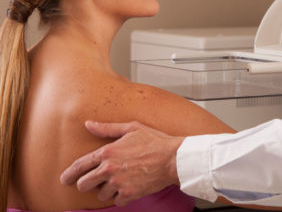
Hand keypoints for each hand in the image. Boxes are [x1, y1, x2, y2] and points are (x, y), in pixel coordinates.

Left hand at [60, 120, 183, 205]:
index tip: (65, 179)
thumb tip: (89, 124)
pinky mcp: (128, 194)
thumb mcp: (131, 128)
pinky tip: (129, 187)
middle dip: (87, 184)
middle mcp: (109, 169)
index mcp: (107, 152)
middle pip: (84, 185)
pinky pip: (116, 201)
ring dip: (106, 190)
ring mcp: (118, 183)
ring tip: (118, 181)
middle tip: (94, 182)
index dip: (69, 174)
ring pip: (100, 195)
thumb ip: (107, 128)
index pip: (79, 166)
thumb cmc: (155, 141)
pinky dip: (121, 196)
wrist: (174, 158)